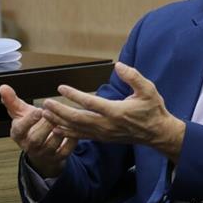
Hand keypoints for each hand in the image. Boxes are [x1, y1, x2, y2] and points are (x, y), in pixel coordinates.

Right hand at [0, 85, 77, 177]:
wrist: (40, 150)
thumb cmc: (30, 128)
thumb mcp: (20, 114)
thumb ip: (12, 101)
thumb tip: (3, 87)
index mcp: (19, 134)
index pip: (20, 129)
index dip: (29, 121)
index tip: (37, 110)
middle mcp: (30, 146)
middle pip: (36, 138)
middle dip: (45, 125)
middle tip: (54, 113)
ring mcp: (44, 153)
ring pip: (51, 145)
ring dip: (59, 132)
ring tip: (64, 120)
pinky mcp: (57, 157)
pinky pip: (65, 151)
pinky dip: (71, 141)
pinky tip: (75, 130)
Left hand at [41, 62, 185, 162]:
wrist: (157, 133)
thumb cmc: (152, 109)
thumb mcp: (148, 89)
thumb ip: (133, 76)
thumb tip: (119, 65)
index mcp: (116, 111)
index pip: (90, 103)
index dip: (74, 95)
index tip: (61, 87)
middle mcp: (107, 125)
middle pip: (78, 119)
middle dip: (60, 111)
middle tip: (46, 103)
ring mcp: (104, 133)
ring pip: (77, 129)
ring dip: (60, 121)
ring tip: (45, 114)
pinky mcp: (103, 138)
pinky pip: (81, 136)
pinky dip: (67, 132)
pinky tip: (56, 127)